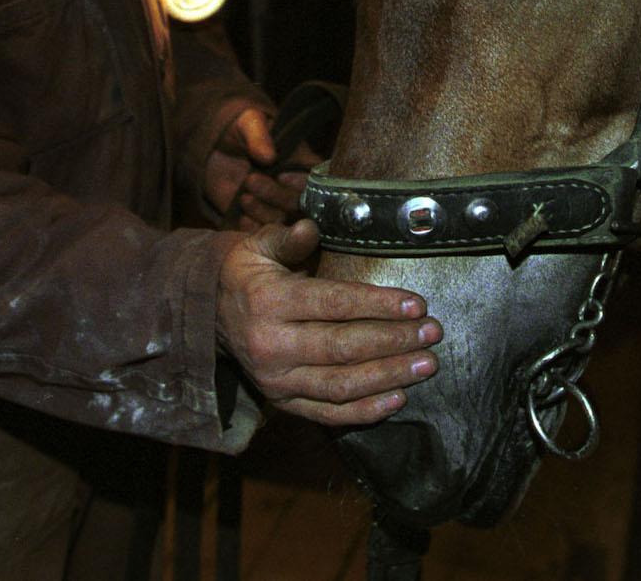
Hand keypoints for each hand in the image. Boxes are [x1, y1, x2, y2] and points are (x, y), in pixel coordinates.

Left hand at [205, 107, 311, 229]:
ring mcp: (276, 206)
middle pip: (299, 203)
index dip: (301, 181)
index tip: (280, 176)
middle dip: (276, 195)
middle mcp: (294, 188)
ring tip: (243, 197)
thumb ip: (258, 136)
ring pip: (282, 221)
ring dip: (264, 213)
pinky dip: (253, 229)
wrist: (213, 148)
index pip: (313, 179)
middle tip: (250, 179)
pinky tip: (241, 219)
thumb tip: (269, 156)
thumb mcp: (248, 122)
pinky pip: (261, 233)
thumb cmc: (240, 128)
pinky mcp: (258, 219)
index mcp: (302, 162)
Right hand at [215, 219, 440, 425]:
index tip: (416, 303)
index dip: (377, 304)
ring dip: (389, 377)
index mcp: (269, 302)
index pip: (333, 304)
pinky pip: (328, 415)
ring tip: (426, 364)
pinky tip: (398, 399)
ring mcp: (276, 380)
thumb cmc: (246, 273)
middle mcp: (271, 346)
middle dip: (394, 341)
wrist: (208, 313)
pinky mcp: (281, 403)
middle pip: (343, 348)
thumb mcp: (258, 246)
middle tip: (432, 333)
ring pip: (341, 385)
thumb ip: (288, 238)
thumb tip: (312, 227)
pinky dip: (365, 411)